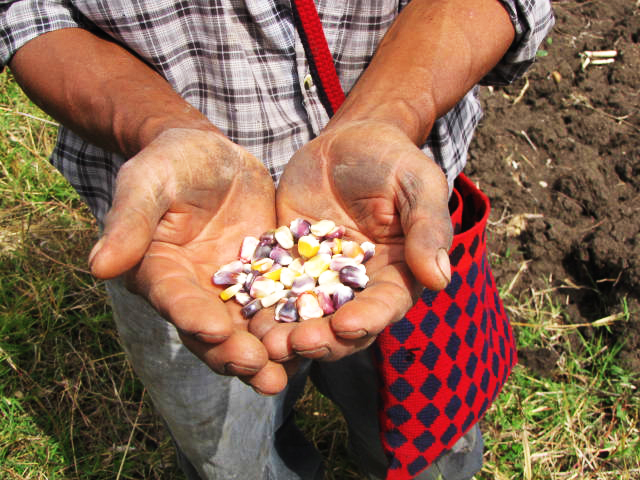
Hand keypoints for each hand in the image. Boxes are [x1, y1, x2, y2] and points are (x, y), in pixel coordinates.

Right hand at [88, 128, 288, 394]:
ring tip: (289, 372)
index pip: (175, 300)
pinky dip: (296, 322)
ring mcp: (235, 288)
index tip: (211, 331)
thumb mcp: (147, 182)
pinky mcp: (267, 278)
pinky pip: (283, 303)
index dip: (192, 317)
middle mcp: (197, 291)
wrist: (211, 155)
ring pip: (250, 328)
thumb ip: (129, 221)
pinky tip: (320, 339)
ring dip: (268, 353)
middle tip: (259, 370)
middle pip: (213, 331)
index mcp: (161, 273)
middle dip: (234, 352)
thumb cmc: (171, 162)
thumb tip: (97, 267)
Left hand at [251, 121, 452, 362]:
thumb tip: (440, 280)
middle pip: (342, 324)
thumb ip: (428, 228)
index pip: (385, 305)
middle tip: (298, 343)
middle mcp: (358, 285)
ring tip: (266, 343)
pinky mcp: (289, 262)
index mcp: (397, 273)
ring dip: (287, 331)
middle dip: (322, 338)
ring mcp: (320, 276)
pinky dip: (261, 303)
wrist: (349, 140)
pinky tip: (242, 314)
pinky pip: (274, 286)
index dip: (368, 319)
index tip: (346, 326)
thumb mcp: (417, 184)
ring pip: (305, 314)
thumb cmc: (393, 160)